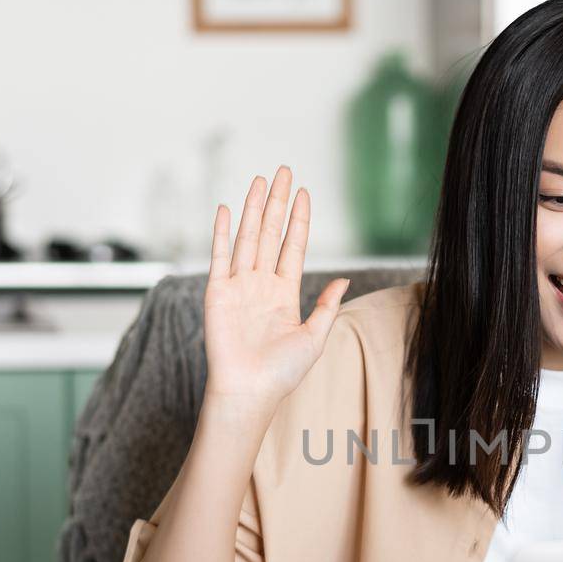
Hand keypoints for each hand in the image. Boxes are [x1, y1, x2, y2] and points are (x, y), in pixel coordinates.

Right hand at [201, 168, 348, 418]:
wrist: (249, 390)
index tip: (304, 193)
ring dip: (254, 208)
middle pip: (271, 233)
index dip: (298, 220)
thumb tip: (345, 278)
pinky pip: (220, 256)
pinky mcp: (217, 292)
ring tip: (261, 180)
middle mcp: (261, 284)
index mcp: (285, 293)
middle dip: (277, 202)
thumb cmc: (282, 372)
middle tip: (283, 171)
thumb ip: (327, 305)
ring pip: (248, 237)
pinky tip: (228, 208)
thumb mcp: (315, 336)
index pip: (293, 246)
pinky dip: (223, 232)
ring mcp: (238, 286)